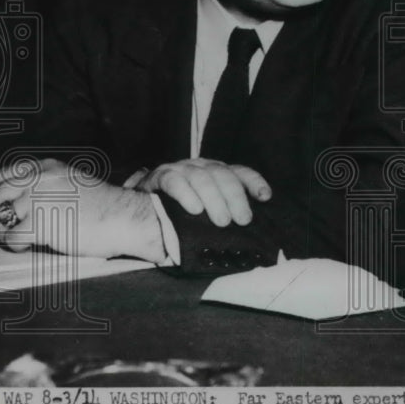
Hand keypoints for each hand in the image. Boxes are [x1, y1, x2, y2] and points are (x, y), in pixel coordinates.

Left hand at [0, 158, 165, 260]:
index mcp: (46, 168)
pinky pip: (12, 237)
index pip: (3, 175)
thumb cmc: (104, 207)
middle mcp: (39, 179)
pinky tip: (29, 246)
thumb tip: (16, 198)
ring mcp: (38, 200)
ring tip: (20, 238)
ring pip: (0, 218)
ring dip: (5, 232)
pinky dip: (16, 245)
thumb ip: (45, 185)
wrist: (126, 218)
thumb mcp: (72, 183)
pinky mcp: (40, 224)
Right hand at [126, 159, 271, 226]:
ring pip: (202, 178)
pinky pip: (175, 182)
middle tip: (242, 220)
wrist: (139, 204)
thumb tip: (244, 237)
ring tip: (222, 221)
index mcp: (216, 172)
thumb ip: (221, 214)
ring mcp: (181, 168)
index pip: (240, 172)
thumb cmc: (179, 210)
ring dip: (215, 200)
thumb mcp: (204, 210)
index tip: (265, 197)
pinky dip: (186, 195)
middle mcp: (201, 166)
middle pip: (223, 176)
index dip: (254, 182)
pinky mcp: (161, 176)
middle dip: (236, 198)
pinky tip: (194, 209)